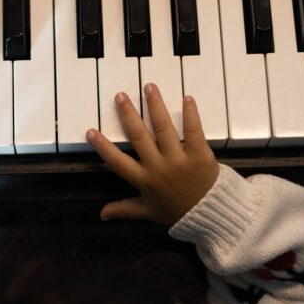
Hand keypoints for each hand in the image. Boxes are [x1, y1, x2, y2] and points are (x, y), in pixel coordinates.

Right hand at [86, 83, 218, 225]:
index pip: (118, 162)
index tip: (91, 131)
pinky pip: (194, 131)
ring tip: (149, 87)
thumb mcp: (148, 211)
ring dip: (155, 105)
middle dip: (128, 114)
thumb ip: (124, 209)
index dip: (103, 147)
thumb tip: (102, 214)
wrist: (211, 215)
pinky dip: (190, 114)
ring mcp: (179, 159)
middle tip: (121, 96)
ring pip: (163, 128)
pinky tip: (186, 98)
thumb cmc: (178, 212)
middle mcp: (158, 167)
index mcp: (144, 180)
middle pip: (139, 136)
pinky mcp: (199, 154)